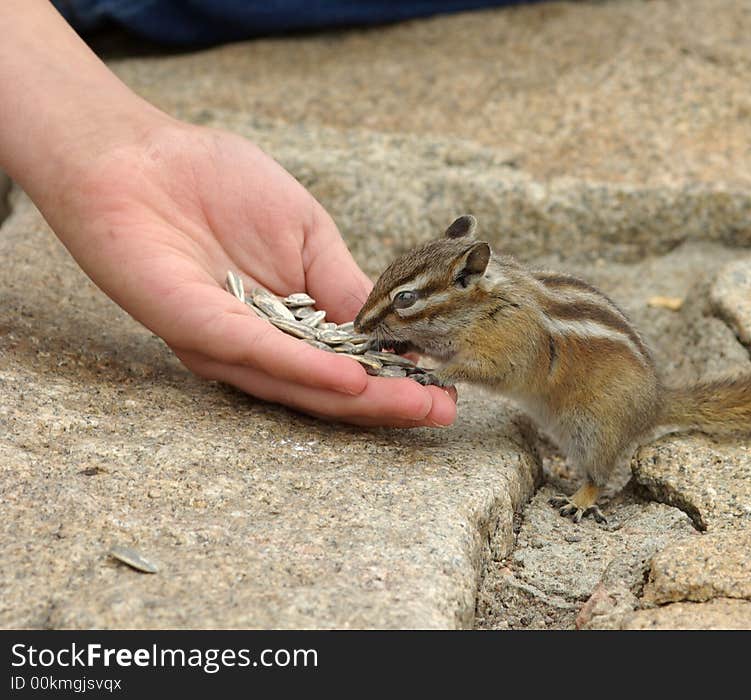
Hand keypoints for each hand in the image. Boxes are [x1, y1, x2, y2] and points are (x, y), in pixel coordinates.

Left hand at [47, 120, 457, 426]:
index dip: (395, 378)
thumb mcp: (306, 234)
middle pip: (329, 388)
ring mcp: (227, 343)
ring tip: (416, 404)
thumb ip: (343, 283)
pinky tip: (352, 381)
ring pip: (300, 384)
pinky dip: (307, 371)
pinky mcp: (198, 329)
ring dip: (362, 399)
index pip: (346, 363)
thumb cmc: (220, 185)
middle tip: (443, 410)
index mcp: (287, 323)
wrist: (140, 156)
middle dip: (389, 401)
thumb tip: (394, 330)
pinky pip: (259, 355)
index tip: (446, 388)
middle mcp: (259, 346)